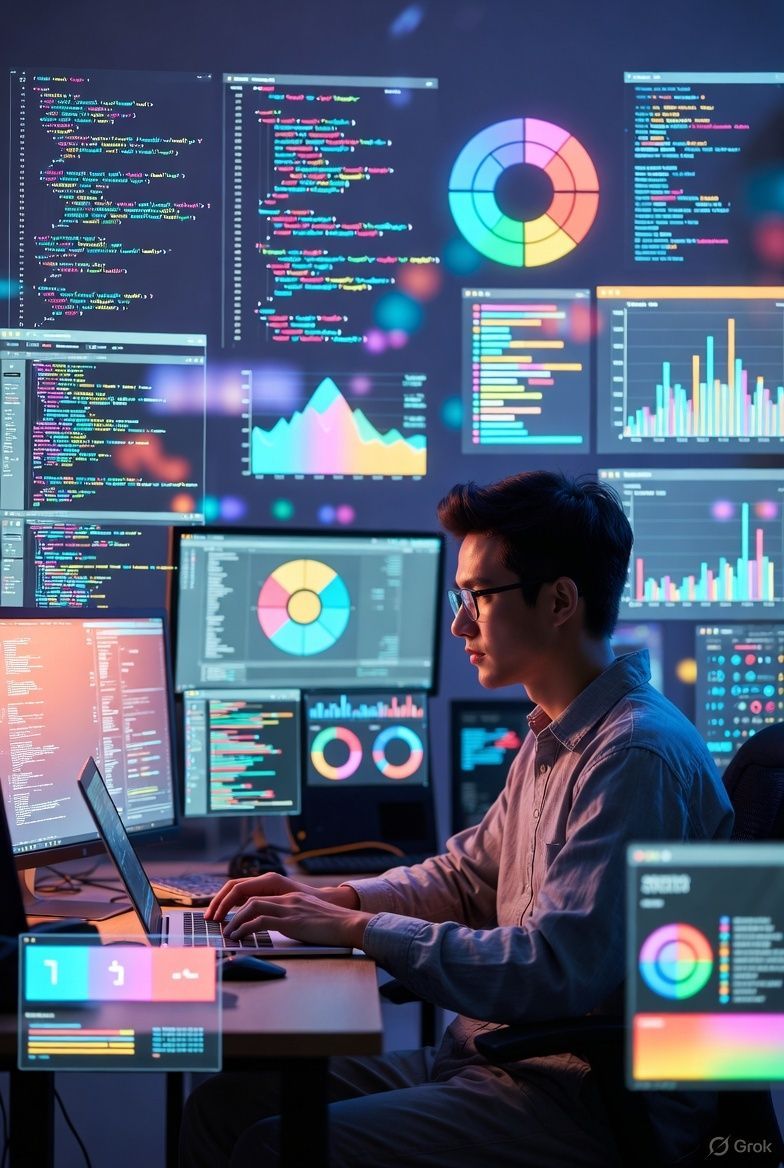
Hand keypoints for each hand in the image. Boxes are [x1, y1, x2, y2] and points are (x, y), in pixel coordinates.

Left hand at [222, 889, 371, 949]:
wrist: (349, 925)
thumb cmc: (332, 926)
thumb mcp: (308, 917)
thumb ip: (292, 918)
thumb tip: (275, 929)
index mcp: (290, 896)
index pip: (256, 893)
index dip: (238, 902)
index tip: (225, 913)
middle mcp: (287, 898)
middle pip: (249, 895)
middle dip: (228, 907)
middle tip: (217, 921)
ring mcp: (289, 908)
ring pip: (251, 906)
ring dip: (234, 919)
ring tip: (226, 932)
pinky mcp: (291, 921)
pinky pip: (260, 921)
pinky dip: (245, 928)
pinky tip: (238, 937)